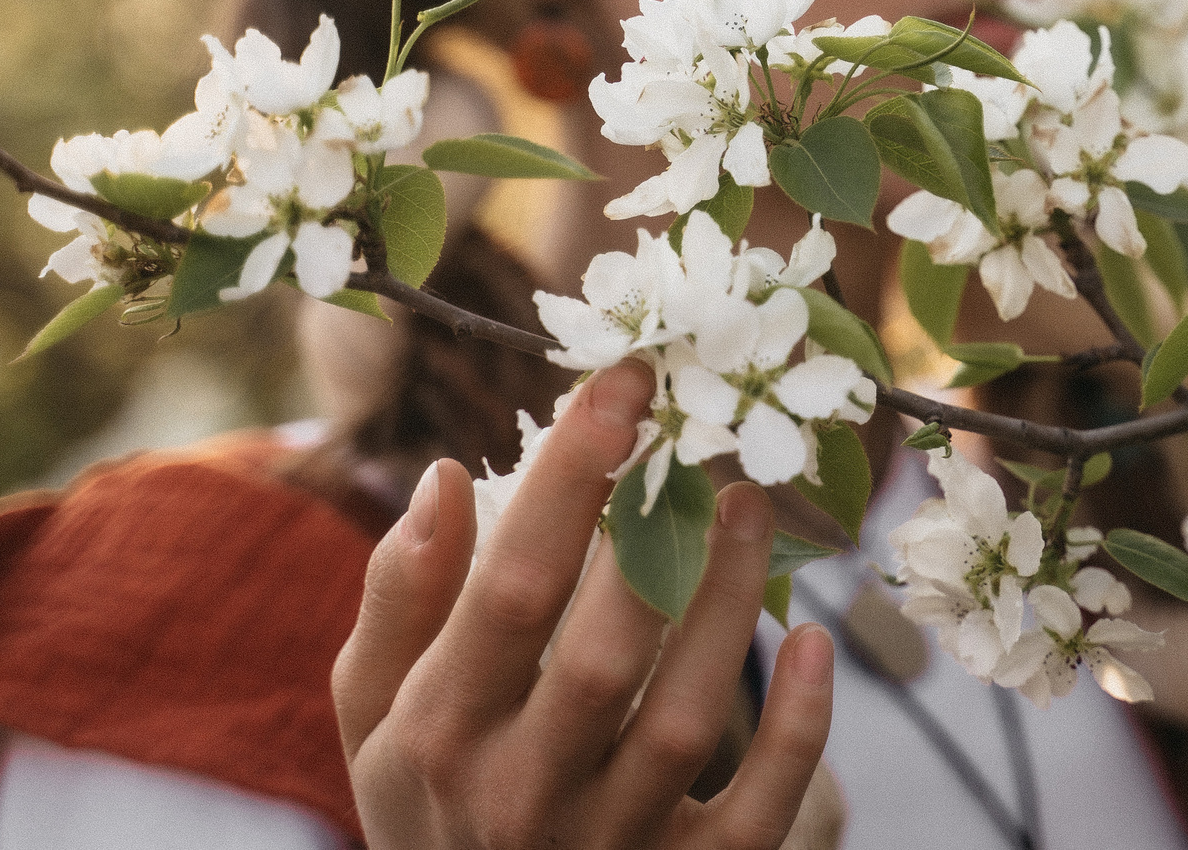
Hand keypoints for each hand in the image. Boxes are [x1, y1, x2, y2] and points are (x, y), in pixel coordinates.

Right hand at [334, 360, 836, 848]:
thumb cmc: (432, 799)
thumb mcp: (373, 712)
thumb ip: (399, 599)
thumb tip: (441, 477)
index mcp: (440, 735)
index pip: (511, 589)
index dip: (571, 477)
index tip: (621, 383)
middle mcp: (521, 795)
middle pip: (604, 654)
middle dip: (658, 535)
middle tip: (700, 435)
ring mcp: (609, 846)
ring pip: (686, 720)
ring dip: (731, 602)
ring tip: (750, 505)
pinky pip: (755, 812)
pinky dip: (797, 729)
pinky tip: (815, 640)